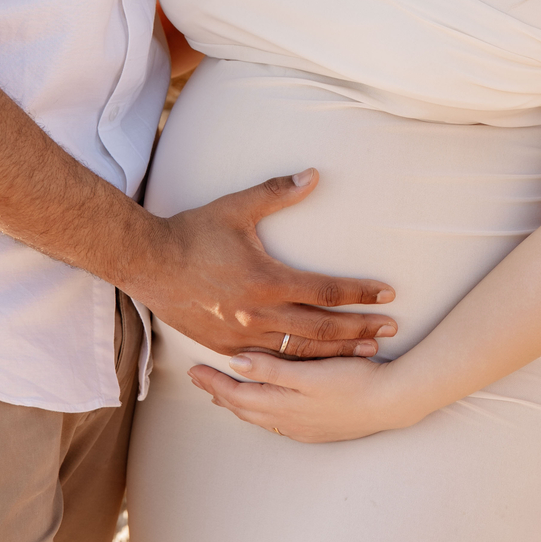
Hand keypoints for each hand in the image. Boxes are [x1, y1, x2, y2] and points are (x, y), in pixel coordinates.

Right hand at [133, 169, 396, 358]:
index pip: (325, 291)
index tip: (388, 293)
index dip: (359, 293)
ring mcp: (242, 337)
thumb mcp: (237, 207)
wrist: (148, 264)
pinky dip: (300, 365)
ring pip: (300, 352)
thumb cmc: (194, 232)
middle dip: (360, 329)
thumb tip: (314, 174)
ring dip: (337, 353)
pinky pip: (272, 362)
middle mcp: (258, 315)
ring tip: (367, 352)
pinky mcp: (227, 348)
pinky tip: (318, 367)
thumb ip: (277, 192)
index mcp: (266, 281)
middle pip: (322, 329)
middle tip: (392, 329)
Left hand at [189, 347, 411, 442]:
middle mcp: (288, 421)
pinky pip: (277, 420)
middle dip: (221, 393)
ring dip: (240, 403)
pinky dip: (261, 409)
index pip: (237, 395)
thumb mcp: (310, 373)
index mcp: (283, 406)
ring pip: (260, 416)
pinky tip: (264, 404)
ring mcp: (304, 427)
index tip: (193, 370)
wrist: (393, 402)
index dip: (214, 382)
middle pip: (244, 408)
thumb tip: (235, 362)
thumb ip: (272, 368)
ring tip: (225, 393)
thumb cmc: (355, 383)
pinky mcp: (318, 427)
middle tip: (200, 380)